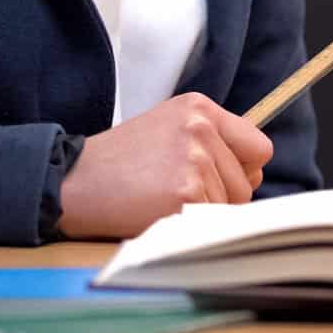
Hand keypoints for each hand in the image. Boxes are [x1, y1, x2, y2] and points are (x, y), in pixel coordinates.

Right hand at [57, 93, 273, 238]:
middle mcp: (201, 128)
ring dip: (204, 211)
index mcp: (200, 108)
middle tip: (180, 192)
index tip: (223, 177)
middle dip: (223, 196)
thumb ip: (211, 139)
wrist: (73, 181)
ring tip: (163, 199)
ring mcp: (194, 160)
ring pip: (231, 205)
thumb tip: (255, 171)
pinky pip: (209, 220)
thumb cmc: (120, 161)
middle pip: (248, 182)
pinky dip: (188, 224)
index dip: (245, 169)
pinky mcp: (183, 193)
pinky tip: (158, 211)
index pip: (258, 146)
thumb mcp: (167, 127)